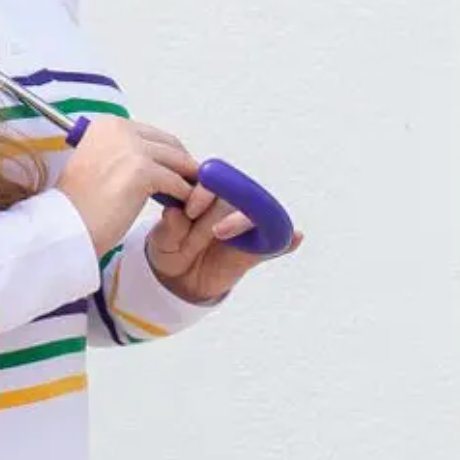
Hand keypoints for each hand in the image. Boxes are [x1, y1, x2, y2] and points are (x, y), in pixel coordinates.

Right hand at [56, 118, 198, 257]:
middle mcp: (119, 129)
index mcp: (106, 125)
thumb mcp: (97, 164)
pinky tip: (184, 207)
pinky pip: (177, 182)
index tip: (176, 170)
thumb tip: (156, 159)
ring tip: (192, 197)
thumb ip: (123, 155)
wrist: (65, 224)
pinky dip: (184, 196)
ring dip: (188, 180)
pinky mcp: (143, 171)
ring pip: (177, 162)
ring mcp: (131, 148)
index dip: (167, 154)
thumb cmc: (78, 204)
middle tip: (191, 184)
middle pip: (169, 144)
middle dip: (183, 164)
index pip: (152, 134)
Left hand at [146, 183, 303, 303]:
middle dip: (214, 215)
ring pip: (256, 216)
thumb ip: (169, 228)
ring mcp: (246, 228)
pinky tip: (296, 237)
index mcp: (206, 196)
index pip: (214, 180)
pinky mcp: (257, 249)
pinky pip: (276, 242)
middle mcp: (230, 206)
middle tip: (196, 233)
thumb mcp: (162, 240)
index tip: (188, 210)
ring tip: (219, 233)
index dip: (204, 191)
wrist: (177, 279)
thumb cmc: (169, 249)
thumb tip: (175, 214)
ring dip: (238, 223)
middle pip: (236, 196)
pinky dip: (288, 240)